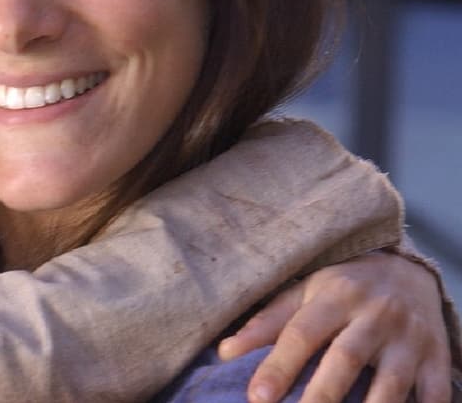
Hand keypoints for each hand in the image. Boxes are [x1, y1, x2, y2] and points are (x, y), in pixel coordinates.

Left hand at [217, 250, 451, 402]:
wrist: (411, 272)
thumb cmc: (345, 288)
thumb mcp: (305, 293)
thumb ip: (267, 323)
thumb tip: (224, 353)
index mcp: (336, 296)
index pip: (302, 333)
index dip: (279, 366)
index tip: (257, 398)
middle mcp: (375, 315)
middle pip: (345, 359)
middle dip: (321, 395)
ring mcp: (411, 339)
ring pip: (391, 384)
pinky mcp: (438, 359)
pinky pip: (435, 394)